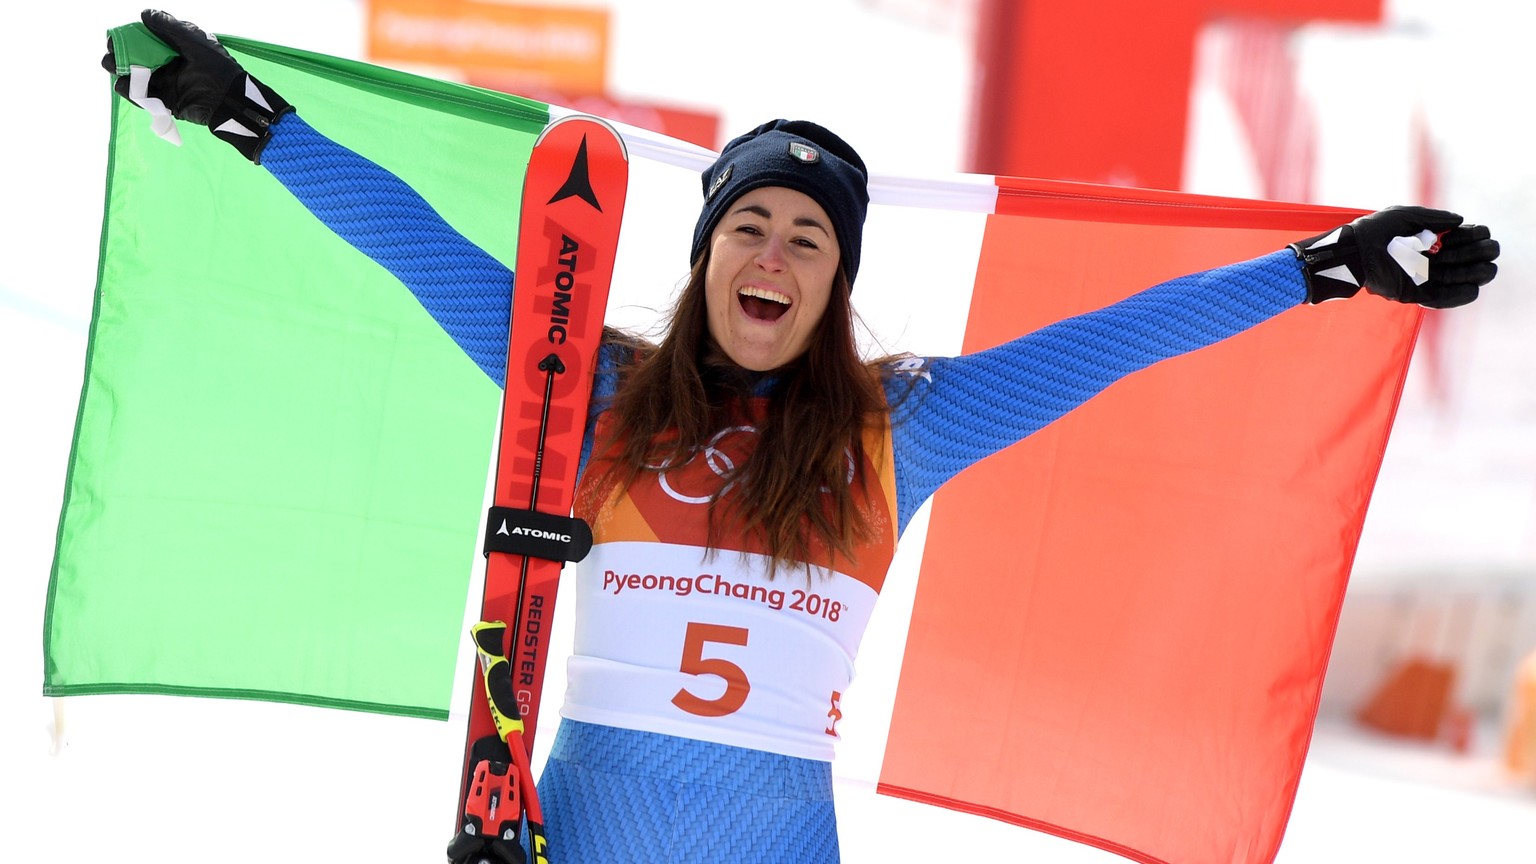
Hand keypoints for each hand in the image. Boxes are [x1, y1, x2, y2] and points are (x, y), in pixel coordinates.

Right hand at [102, 10, 291, 162]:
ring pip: (134, 78)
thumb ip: (170, 26)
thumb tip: (144, 14)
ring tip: (115, 67)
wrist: (231, 98)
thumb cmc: (217, 65)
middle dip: (118, 55)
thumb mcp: (194, 40)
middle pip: (134, 59)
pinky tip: (123, 83)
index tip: (115, 37)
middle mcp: (166, 65)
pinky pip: (142, 97)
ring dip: (120, 72)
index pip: (143, 40)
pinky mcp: (165, 102)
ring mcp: (165, 84)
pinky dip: (129, 91)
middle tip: (112, 54)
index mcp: (173, 49)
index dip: (126, 38)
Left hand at [1292, 206, 1498, 308]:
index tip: (1479, 232)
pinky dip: (1458, 296)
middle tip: (1486, 250)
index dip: (1474, 235)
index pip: (1462, 238)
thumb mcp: (1406, 216)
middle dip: (1480, 254)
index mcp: (1429, 238)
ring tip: (1486, 270)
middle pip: (1465, 258)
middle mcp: (1429, 257)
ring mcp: (1423, 275)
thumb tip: (1460, 221)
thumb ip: (1434, 217)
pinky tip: (1472, 288)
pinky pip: (1441, 298)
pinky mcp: (1414, 292)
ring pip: (1457, 278)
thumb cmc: (1376, 230)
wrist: (1354, 251)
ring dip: (1475, 274)